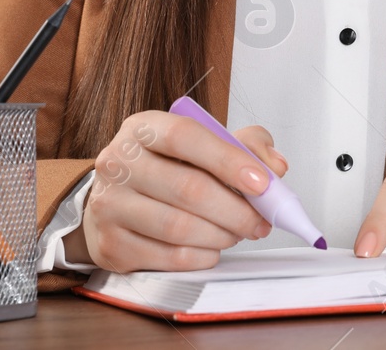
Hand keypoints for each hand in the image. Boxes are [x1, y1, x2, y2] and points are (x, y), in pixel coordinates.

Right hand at [62, 110, 288, 271]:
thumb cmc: (168, 168)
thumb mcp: (204, 142)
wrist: (115, 200)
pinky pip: (169, 257)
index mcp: (143, 128)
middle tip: (261, 221)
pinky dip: (202, 256)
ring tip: (238, 233)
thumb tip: (276, 166)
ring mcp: (109, 205)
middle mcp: (118, 162)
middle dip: (236, 210)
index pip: (185, 137)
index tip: (263, 183)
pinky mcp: (112, 244)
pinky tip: (213, 248)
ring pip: (179, 227)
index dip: (228, 160)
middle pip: (187, 188)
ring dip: (222, 235)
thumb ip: (246, 145)